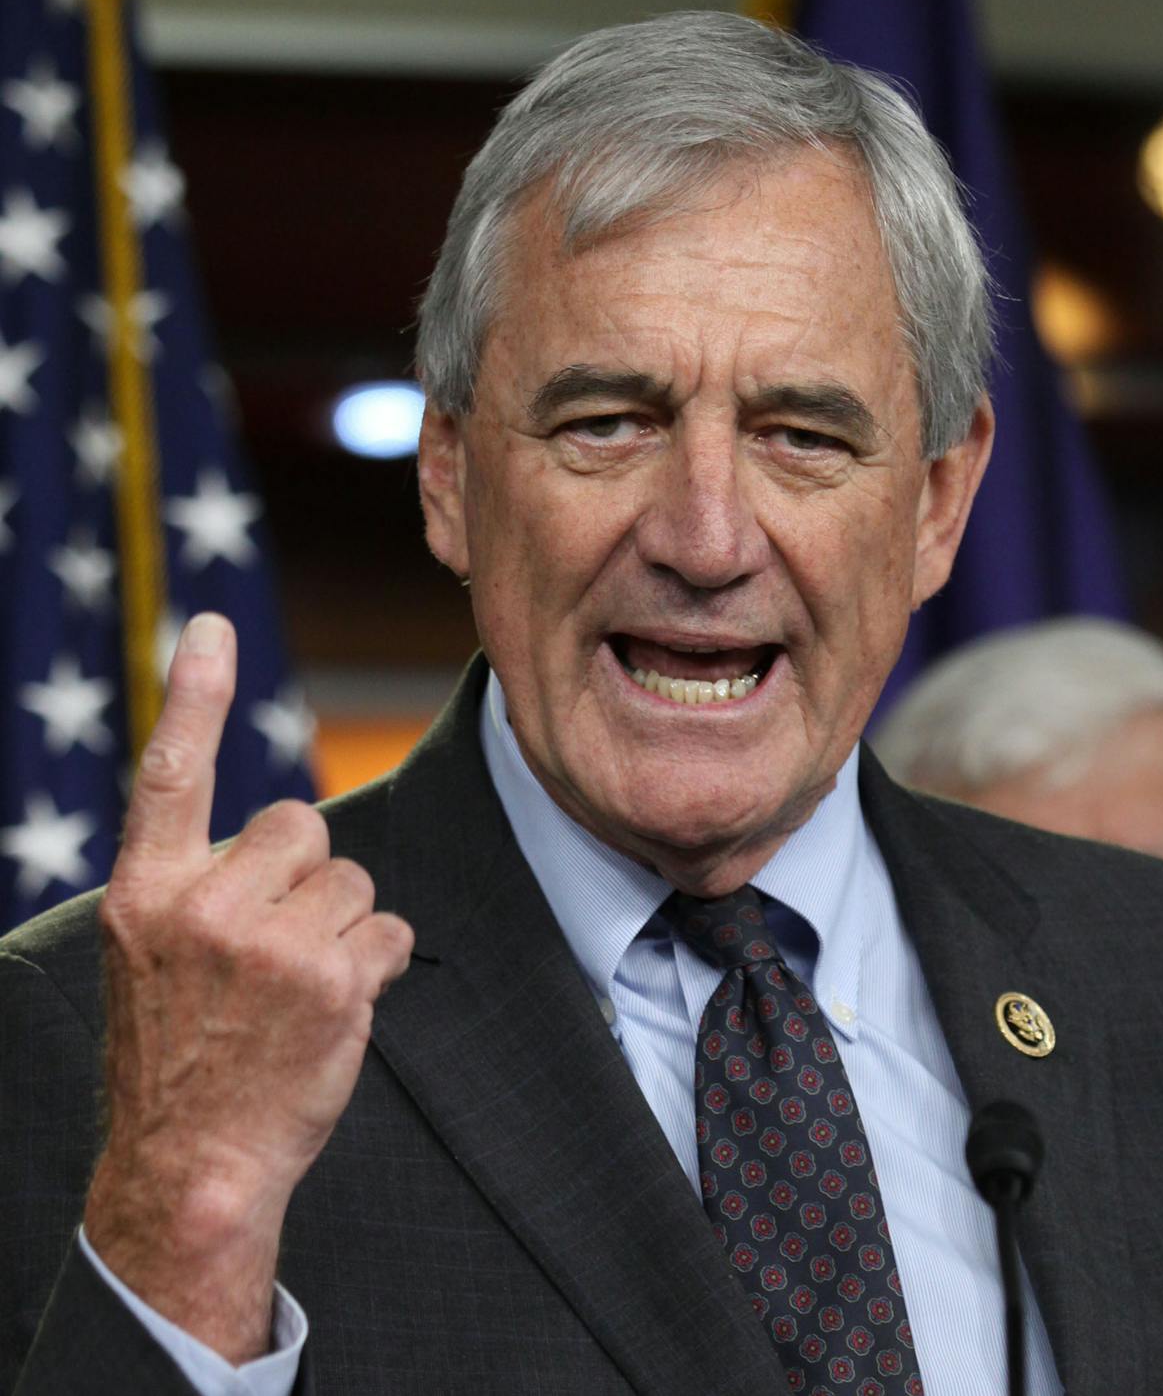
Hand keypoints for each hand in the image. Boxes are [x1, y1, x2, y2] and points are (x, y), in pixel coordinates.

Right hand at [84, 613, 412, 1361]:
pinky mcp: (333, 980)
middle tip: (277, 943)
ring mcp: (270, 944)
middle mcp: (204, 906)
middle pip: (301, 823)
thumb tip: (289, 832)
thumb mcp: (156, 958)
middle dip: (306, 871)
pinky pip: (388, 927)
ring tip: (297, 987)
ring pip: (352, 877)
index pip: (171, 772)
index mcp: (148, 893)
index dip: (194, 694)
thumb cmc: (180, 1054)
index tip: (209, 625)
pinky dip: (377, 961)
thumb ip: (203, 884)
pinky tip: (335, 1008)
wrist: (193, 1164)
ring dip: (342, 924)